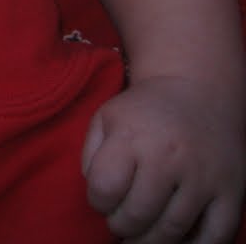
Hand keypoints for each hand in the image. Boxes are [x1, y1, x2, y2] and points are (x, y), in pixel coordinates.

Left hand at [83, 76, 244, 243]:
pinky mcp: (231, 191)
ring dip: (150, 241)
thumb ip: (91, 156)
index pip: (104, 187)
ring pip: (172, 229)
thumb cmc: (144, 111)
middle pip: (137, 214)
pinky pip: (214, 235)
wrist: (198, 92)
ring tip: (141, 235)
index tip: (102, 198)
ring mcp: (203, 177)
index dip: (98, 201)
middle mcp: (169, 157)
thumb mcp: (106, 118)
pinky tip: (176, 243)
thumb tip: (97, 193)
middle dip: (121, 226)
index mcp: (132, 137)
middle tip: (120, 222)